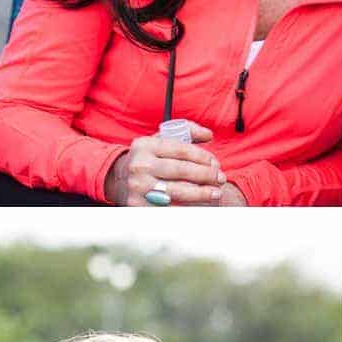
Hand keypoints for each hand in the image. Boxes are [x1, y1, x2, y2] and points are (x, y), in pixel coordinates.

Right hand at [105, 121, 225, 205]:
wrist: (120, 179)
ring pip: (177, 191)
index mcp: (145, 145)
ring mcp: (138, 187)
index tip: (215, 163)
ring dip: (201, 193)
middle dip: (206, 175)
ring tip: (216, 192)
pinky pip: (169, 209)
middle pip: (180, 170)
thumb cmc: (149, 159)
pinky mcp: (139, 206)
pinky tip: (201, 207)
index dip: (202, 156)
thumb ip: (187, 132)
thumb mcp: (161, 140)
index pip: (180, 149)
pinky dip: (188, 209)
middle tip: (221, 179)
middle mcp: (139, 165)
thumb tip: (208, 135)